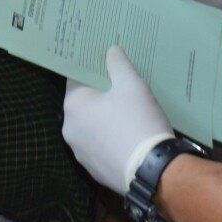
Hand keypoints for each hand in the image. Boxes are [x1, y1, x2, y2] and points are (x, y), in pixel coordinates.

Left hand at [63, 47, 175, 193]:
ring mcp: (80, 152)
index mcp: (73, 106)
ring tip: (128, 114)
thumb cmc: (139, 123)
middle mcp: (69, 129)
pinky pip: (99, 147)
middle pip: (83, 103)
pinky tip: (128, 136)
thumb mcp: (133, 85)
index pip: (76, 78)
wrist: (153, 172)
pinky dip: (109, 140)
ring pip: (91, 126)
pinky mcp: (93, 170)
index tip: (105, 65)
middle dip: (100, 95)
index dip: (92, 70)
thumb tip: (111, 50)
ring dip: (104, 119)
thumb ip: (118, 64)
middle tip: (121, 89)